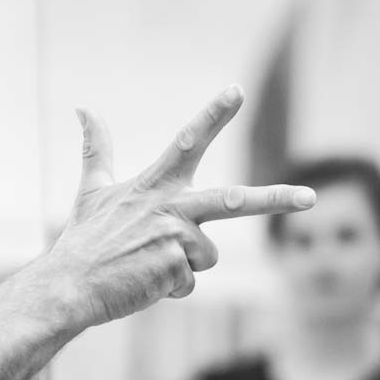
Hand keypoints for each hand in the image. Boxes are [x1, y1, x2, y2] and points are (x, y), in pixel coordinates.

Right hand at [43, 85, 315, 330]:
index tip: (236, 91)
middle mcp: (170, 207)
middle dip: (276, 199)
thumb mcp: (93, 190)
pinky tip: (143, 283)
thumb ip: (96, 148)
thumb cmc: (84, 240)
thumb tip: (82, 106)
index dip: (212, 115)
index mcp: (155, 186)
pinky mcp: (175, 269)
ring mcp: (175, 239)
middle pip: (235, 200)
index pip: (187, 142)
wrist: (68, 287)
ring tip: (146, 264)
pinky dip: (170, 289)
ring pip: (208, 255)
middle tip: (311, 197)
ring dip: (183, 267)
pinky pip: (190, 283)